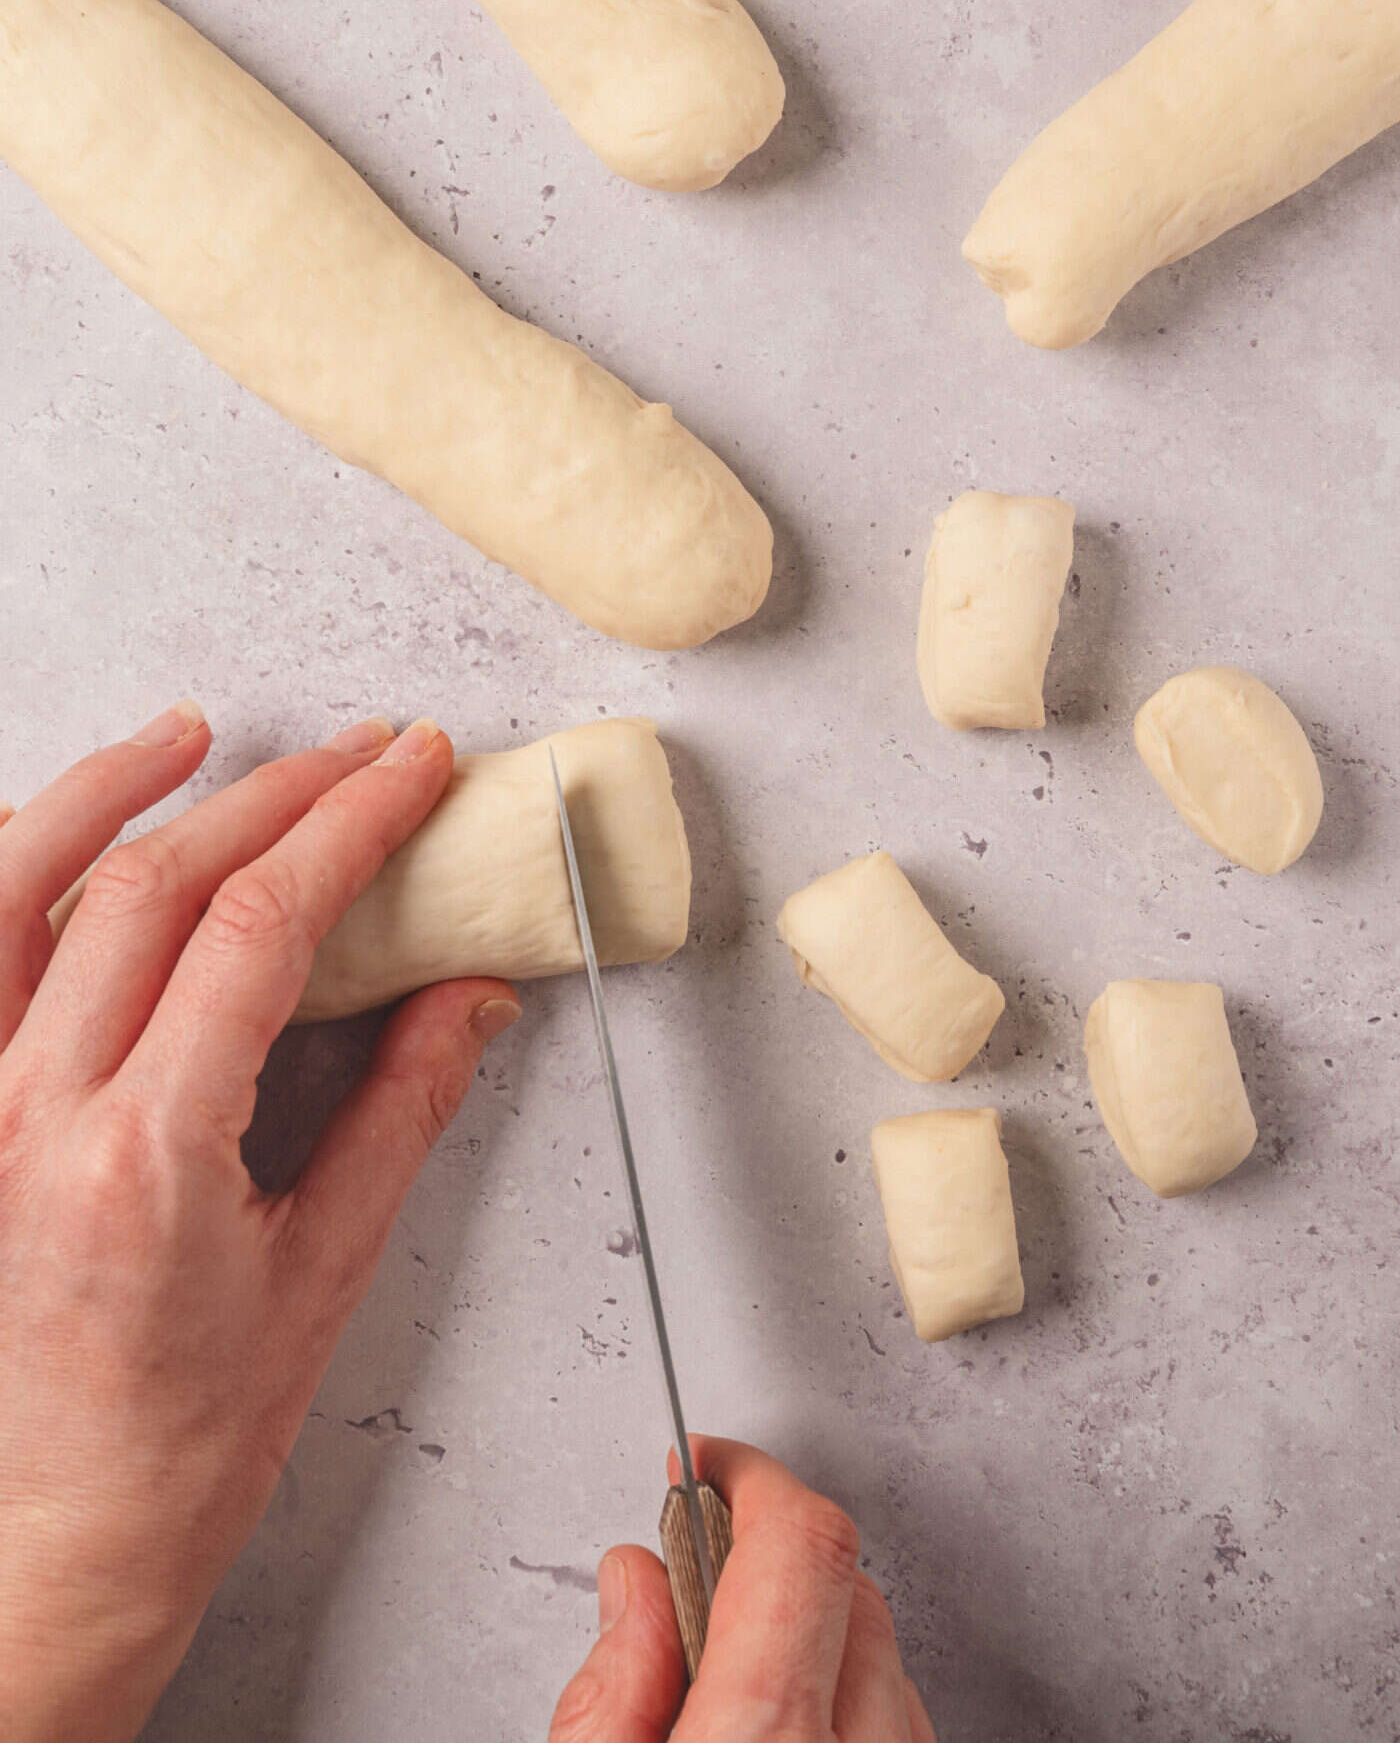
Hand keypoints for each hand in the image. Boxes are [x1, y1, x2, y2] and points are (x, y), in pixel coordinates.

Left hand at [0, 702, 521, 1742]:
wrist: (44, 1550)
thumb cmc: (176, 1445)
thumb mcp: (321, 1275)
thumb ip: (399, 1111)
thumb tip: (469, 994)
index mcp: (144, 1154)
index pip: (259, 923)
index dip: (349, 822)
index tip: (412, 769)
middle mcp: (31, 1114)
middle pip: (157, 884)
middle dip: (275, 794)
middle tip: (359, 753)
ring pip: (18, 888)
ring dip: (109, 791)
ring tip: (190, 735)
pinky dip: (10, 871)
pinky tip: (58, 835)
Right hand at [549, 1437, 933, 1741]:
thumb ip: (610, 1696)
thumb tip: (640, 1583)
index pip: (798, 1540)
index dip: (748, 1477)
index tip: (707, 1465)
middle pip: (848, 1589)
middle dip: (772, 1565)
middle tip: (695, 1596)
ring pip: (888, 1659)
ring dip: (819, 1642)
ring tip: (732, 1694)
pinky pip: (907, 1725)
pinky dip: (856, 1711)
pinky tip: (791, 1741)